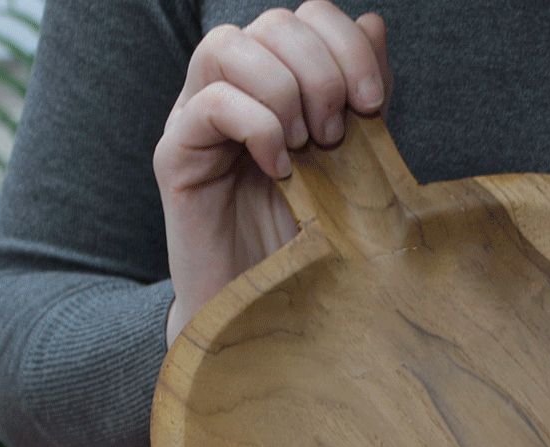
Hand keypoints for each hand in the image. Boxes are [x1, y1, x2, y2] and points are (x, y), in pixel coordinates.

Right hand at [153, 2, 394, 346]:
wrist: (261, 314)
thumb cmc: (306, 244)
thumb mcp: (352, 164)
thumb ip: (362, 98)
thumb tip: (374, 24)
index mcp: (278, 83)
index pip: (307, 16)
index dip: (346, 43)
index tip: (373, 104)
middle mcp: (233, 89)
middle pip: (272, 23)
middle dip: (320, 71)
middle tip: (335, 135)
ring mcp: (197, 118)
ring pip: (228, 46)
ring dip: (283, 91)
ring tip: (303, 148)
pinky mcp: (175, 155)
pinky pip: (208, 104)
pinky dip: (255, 126)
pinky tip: (278, 169)